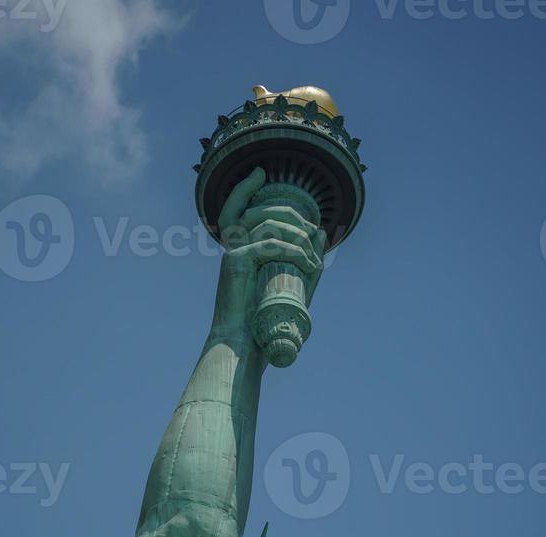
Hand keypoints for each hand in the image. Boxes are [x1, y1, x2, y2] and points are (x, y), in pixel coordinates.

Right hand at [212, 167, 325, 333]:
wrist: (243, 346)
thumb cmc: (263, 322)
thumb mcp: (292, 285)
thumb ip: (306, 258)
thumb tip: (320, 230)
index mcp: (240, 250)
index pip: (237, 209)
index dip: (244, 188)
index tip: (259, 173)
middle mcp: (233, 247)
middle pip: (259, 210)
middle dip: (290, 213)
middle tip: (313, 229)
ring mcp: (233, 253)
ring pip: (268, 224)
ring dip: (298, 236)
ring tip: (314, 258)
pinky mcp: (235, 261)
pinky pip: (269, 245)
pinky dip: (294, 251)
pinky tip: (309, 265)